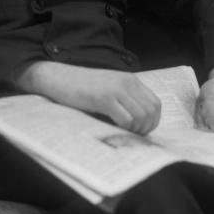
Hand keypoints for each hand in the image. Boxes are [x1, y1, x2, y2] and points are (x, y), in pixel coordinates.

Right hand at [13, 62, 161, 134]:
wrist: (58, 78)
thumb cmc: (81, 87)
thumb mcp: (108, 87)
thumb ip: (124, 99)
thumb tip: (138, 124)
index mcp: (130, 80)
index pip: (155, 104)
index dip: (152, 121)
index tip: (141, 130)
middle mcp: (126, 82)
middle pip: (151, 112)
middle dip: (145, 128)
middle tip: (131, 135)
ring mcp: (116, 89)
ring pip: (141, 117)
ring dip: (135, 130)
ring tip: (122, 132)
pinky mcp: (104, 98)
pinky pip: (126, 119)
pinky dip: (124, 129)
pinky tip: (113, 127)